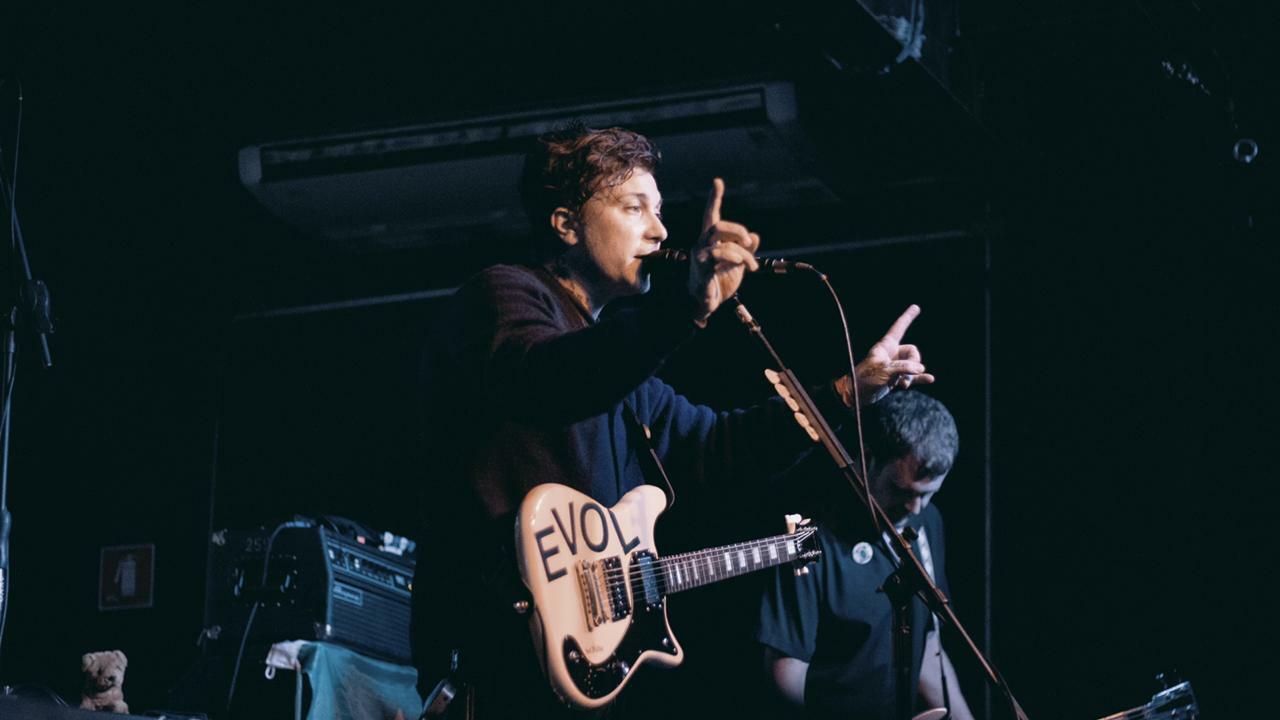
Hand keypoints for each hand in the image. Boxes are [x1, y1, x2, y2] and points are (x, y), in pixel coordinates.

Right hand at [688, 178, 759, 323]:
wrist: (708, 305)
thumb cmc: (720, 282)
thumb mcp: (739, 263)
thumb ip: (746, 250)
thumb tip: (756, 236)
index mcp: (710, 241)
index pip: (711, 216)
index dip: (714, 199)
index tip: (717, 182)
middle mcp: (702, 245)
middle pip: (718, 226)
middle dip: (738, 230)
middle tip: (749, 243)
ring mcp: (700, 256)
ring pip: (722, 241)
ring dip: (742, 252)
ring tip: (752, 266)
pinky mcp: (701, 268)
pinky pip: (717, 255)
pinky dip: (734, 257)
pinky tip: (741, 265)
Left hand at [851, 304, 933, 404]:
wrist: (856, 395)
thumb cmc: (865, 379)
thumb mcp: (883, 370)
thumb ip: (903, 367)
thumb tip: (920, 369)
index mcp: (885, 346)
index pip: (898, 328)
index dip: (907, 317)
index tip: (915, 307)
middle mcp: (891, 354)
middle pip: (912, 351)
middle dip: (914, 362)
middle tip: (905, 374)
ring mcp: (895, 366)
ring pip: (914, 365)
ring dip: (913, 375)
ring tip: (902, 384)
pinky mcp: (896, 378)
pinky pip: (913, 376)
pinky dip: (920, 378)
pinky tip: (929, 379)